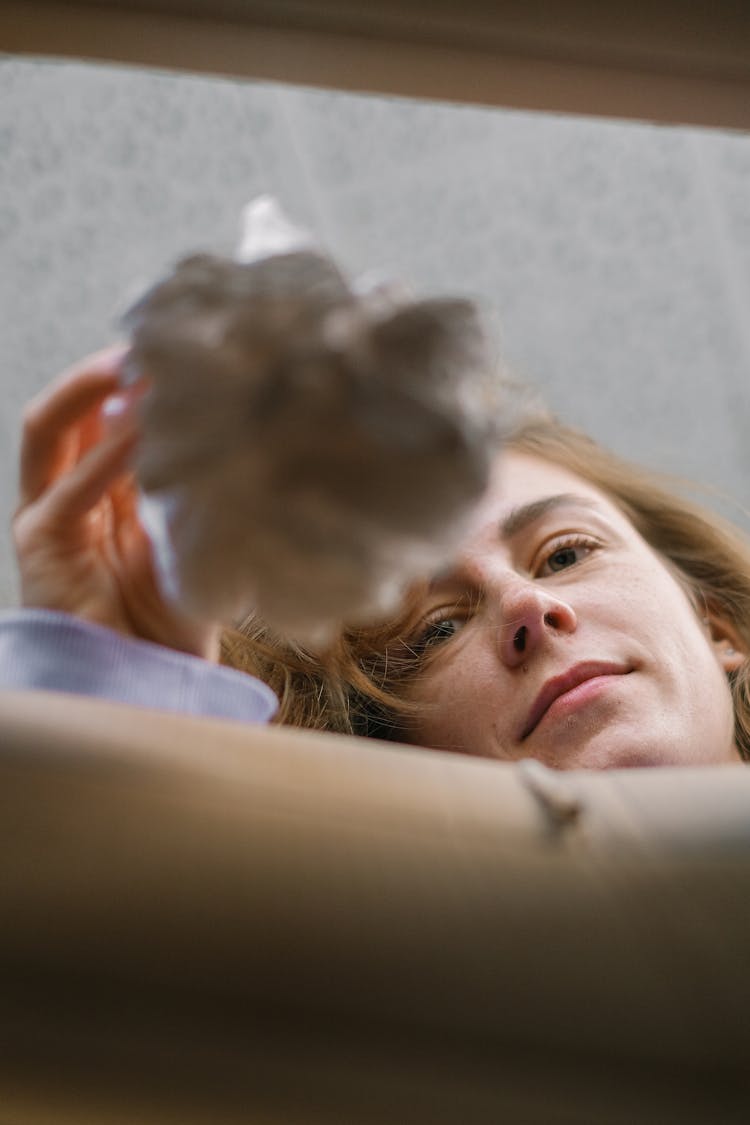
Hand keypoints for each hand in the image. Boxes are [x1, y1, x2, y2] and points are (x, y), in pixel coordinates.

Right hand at [12, 347, 220, 660]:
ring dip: (91, 388)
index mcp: (101, 489)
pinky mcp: (41, 542)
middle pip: (67, 406)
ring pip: (50, 426)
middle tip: (154, 342)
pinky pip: (70, 489)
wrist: (150, 680)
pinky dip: (105, 457)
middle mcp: (66, 493)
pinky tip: (143, 432)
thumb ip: (192, 489)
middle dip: (103, 368)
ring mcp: (47, 514)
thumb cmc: (176, 613)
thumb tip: (232, 430)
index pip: (101, 412)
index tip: (183, 351)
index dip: (131, 378)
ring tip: (141, 364)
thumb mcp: (190, 536)